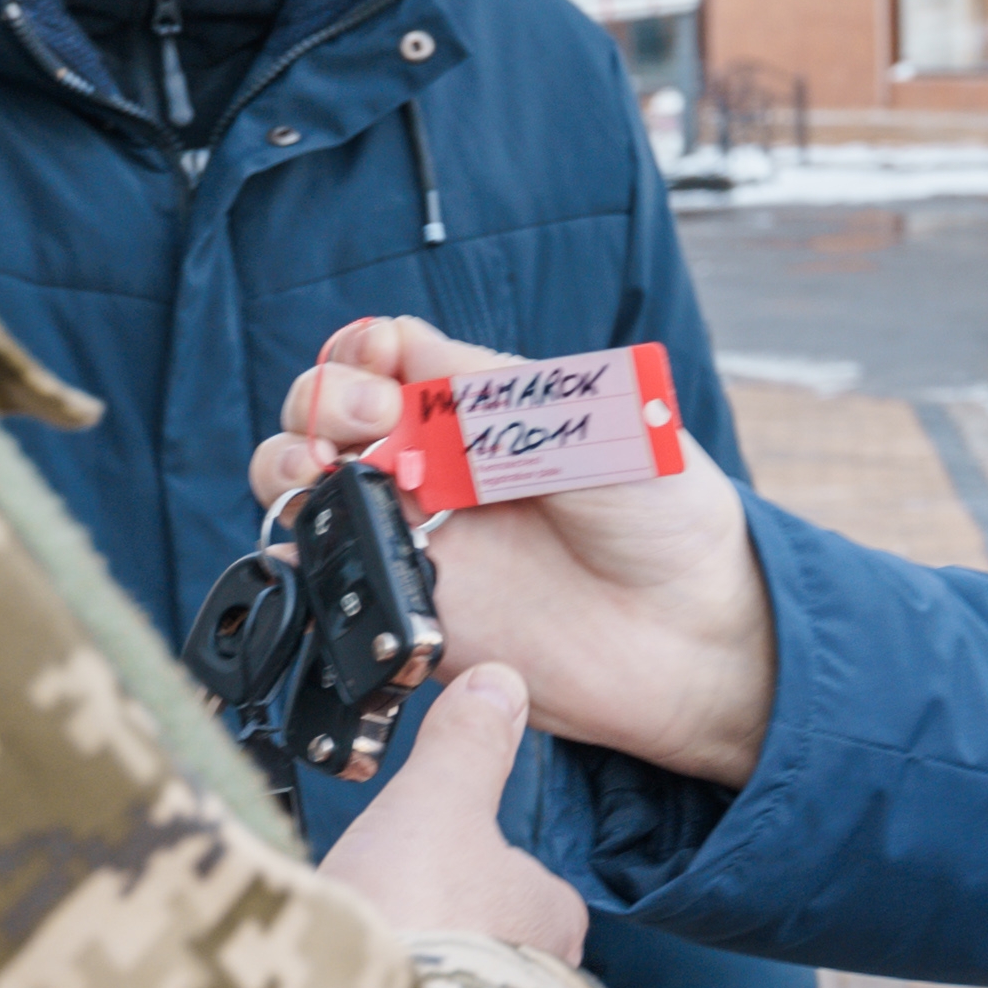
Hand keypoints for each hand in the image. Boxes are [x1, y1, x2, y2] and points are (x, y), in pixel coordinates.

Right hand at [255, 317, 780, 788]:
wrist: (698, 640)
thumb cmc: (669, 518)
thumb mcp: (598, 424)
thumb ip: (500, 394)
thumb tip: (407, 346)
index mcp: (485, 410)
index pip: (390, 357)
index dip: (363, 350)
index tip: (377, 362)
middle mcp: (440, 468)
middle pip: (332, 416)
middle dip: (320, 401)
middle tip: (364, 422)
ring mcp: (421, 540)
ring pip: (312, 490)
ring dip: (289, 466)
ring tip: (318, 473)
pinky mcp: (413, 615)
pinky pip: (331, 584)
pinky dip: (300, 558)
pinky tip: (314, 544)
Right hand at [309, 663, 586, 962]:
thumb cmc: (416, 919)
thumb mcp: (435, 801)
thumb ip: (466, 745)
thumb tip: (500, 682)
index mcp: (552, 915)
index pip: (534, 884)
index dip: (482, 867)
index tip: (434, 867)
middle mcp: (543, 986)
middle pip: (496, 945)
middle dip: (449, 936)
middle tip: (393, 921)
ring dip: (422, 985)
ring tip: (365, 969)